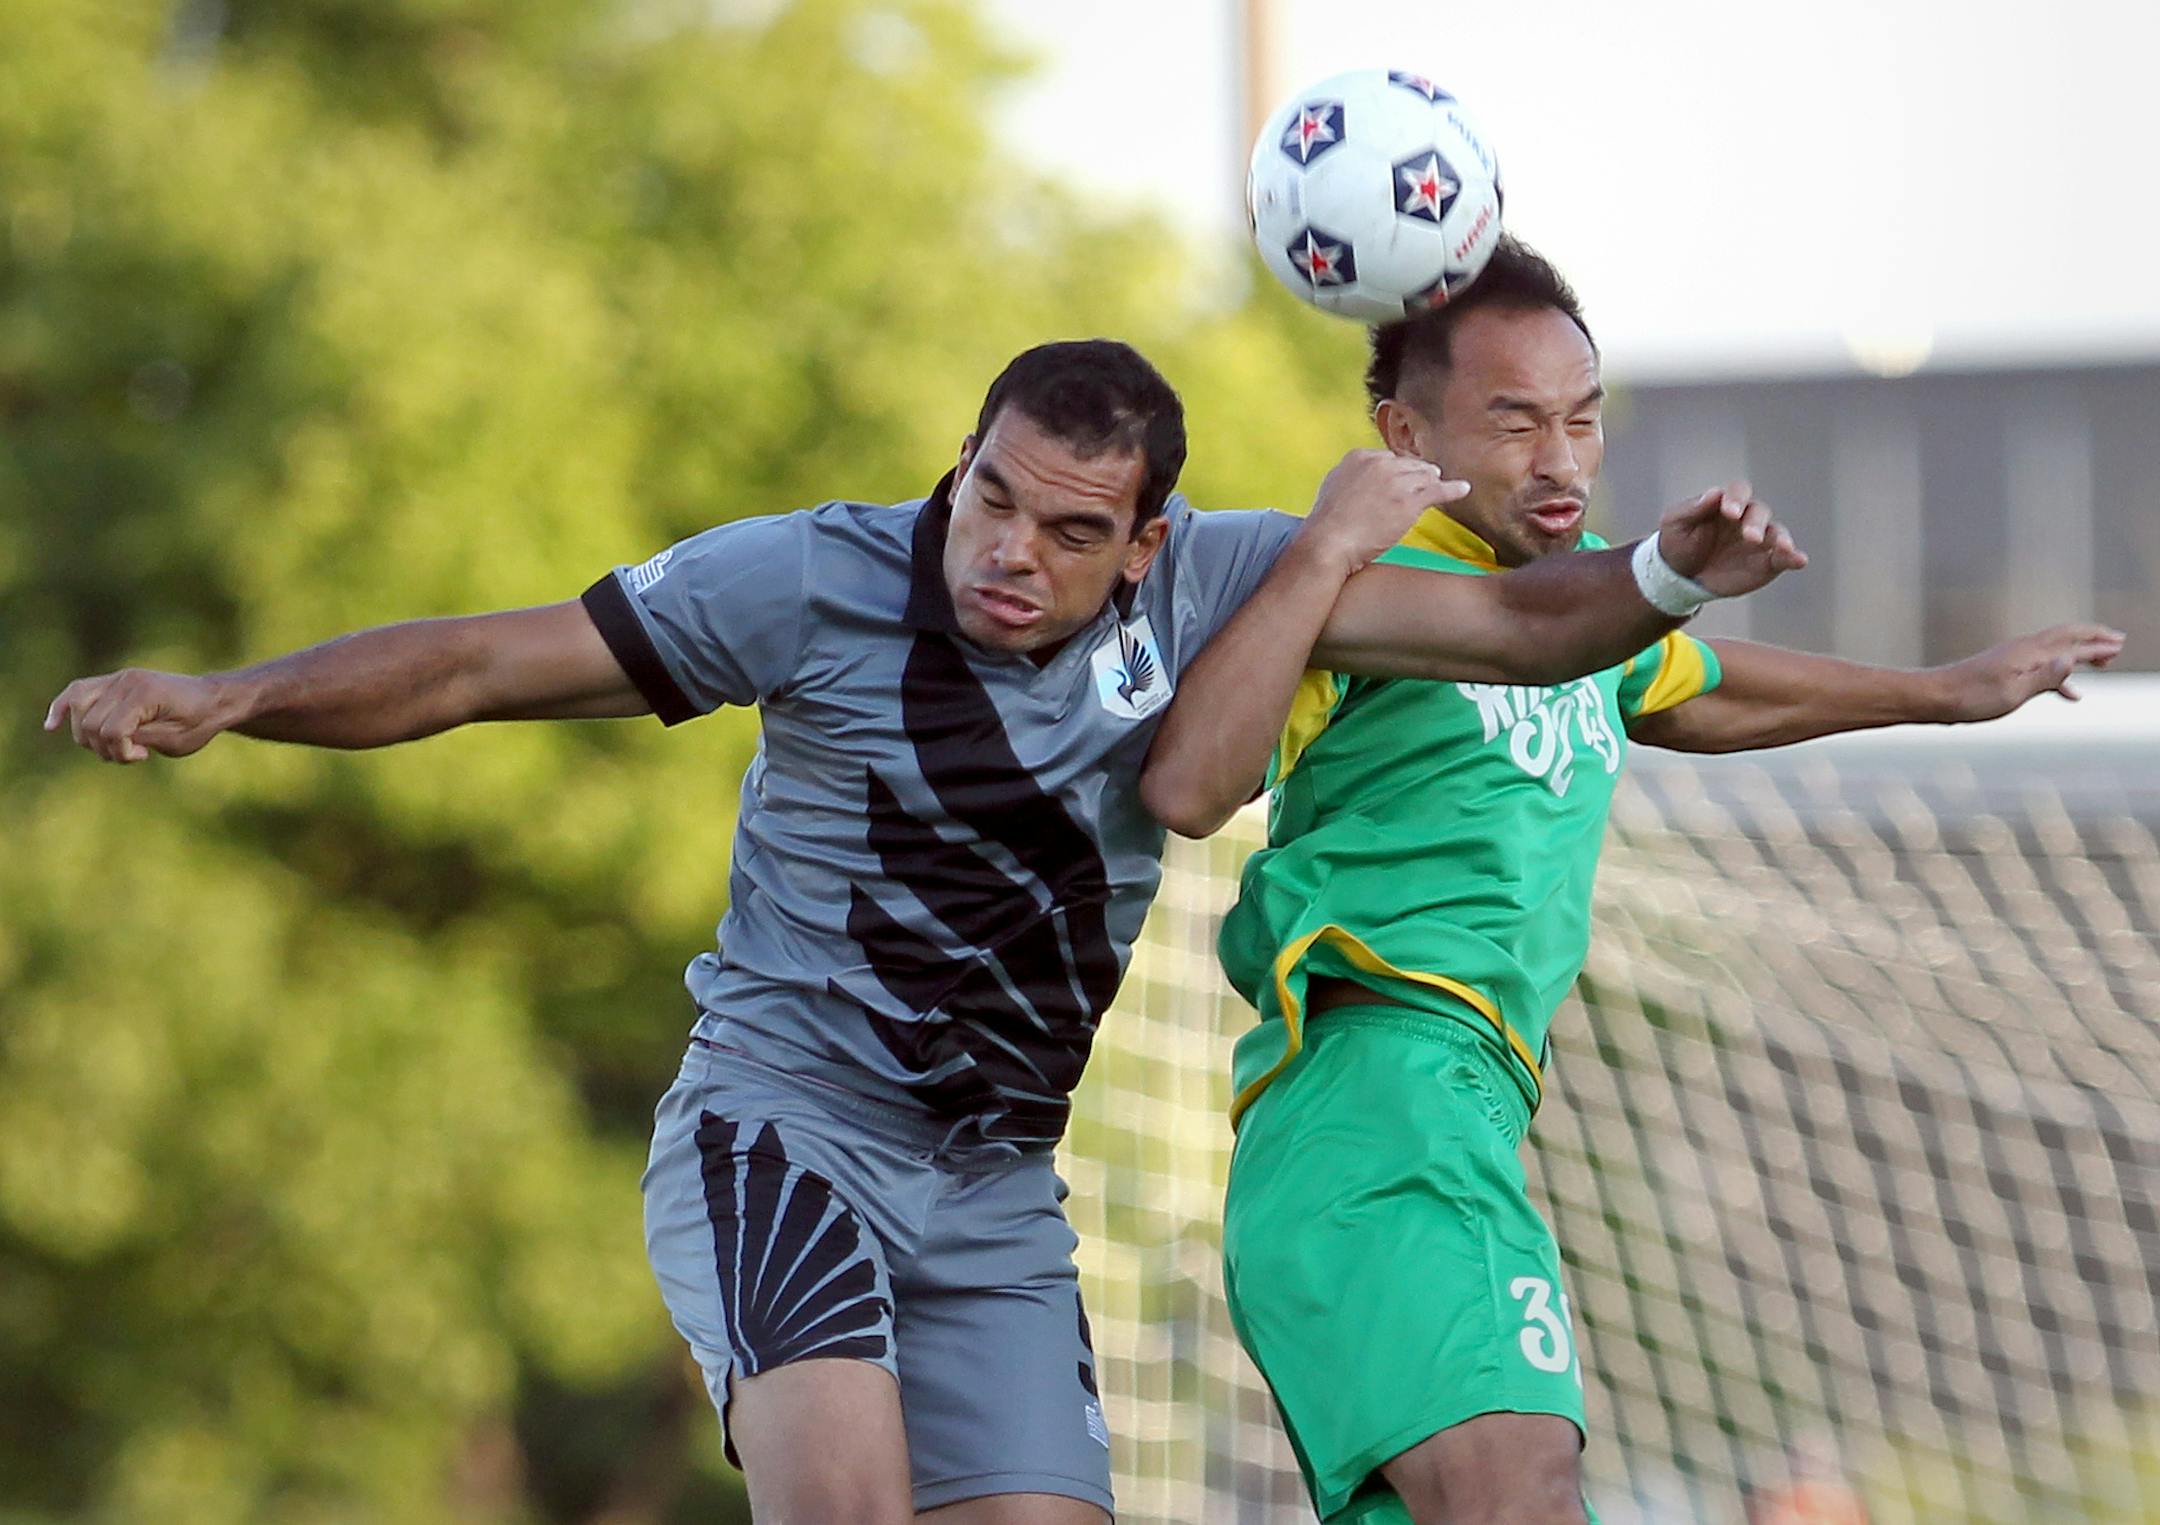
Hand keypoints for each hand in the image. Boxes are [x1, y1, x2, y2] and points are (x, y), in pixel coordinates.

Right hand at [44, 669, 235, 762]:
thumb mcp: (174, 741)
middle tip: (135, 753)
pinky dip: (62, 706)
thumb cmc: (199, 723)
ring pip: (78, 708)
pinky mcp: (114, 682)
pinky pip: (78, 691)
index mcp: (144, 694)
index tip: (144, 756)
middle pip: (90, 723)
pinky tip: (51, 725)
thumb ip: (137, 739)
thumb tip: (105, 740)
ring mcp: (118, 678)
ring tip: (119, 744)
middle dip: (106, 747)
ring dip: (90, 735)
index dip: (121, 752)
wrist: (213, 700)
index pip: (111, 730)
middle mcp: (126, 681)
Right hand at [1298, 448, 1470, 579]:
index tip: (1400, 482)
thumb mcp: (1333, 487)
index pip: (1389, 458)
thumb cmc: (1326, 524)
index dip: (1396, 472)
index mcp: (1360, 456)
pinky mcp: (1409, 502)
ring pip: (1425, 477)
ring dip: (1432, 484)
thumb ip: (1351, 478)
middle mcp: (1381, 463)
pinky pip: (1438, 491)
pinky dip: (1453, 489)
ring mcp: (1397, 481)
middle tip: (1423, 486)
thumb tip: (1359, 481)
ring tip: (1439, 490)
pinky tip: (1463, 489)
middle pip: (1410, 465)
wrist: (1328, 543)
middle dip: (1417, 476)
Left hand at [1655, 480, 1807, 596]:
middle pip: (1759, 512)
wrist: (1680, 575)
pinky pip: (1784, 558)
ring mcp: (1760, 540)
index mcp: (1726, 504)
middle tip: (1750, 537)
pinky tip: (1800, 560)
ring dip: (1781, 539)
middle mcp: (1747, 518)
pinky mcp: (1766, 563)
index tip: (1729, 512)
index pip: (1739, 492)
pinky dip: (1794, 557)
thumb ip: (1693, 508)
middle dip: (1755, 523)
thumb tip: (1714, 493)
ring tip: (1783, 548)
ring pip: (1776, 533)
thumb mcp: (1675, 523)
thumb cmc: (1678, 542)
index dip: (1736, 499)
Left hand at [1934, 623, 2124, 720]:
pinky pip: (2042, 667)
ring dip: (2080, 654)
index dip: (2097, 644)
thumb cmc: (1970, 698)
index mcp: (2028, 653)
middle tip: (2117, 642)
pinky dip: (2061, 675)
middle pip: (2065, 637)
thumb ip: (2045, 677)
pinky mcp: (2005, 670)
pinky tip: (2069, 693)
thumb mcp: (2012, 692)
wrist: (1934, 697)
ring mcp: (2013, 659)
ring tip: (2102, 661)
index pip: (2071, 642)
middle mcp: (2022, 650)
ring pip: (2055, 651)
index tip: (2119, 646)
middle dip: (2092, 639)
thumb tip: (2073, 660)